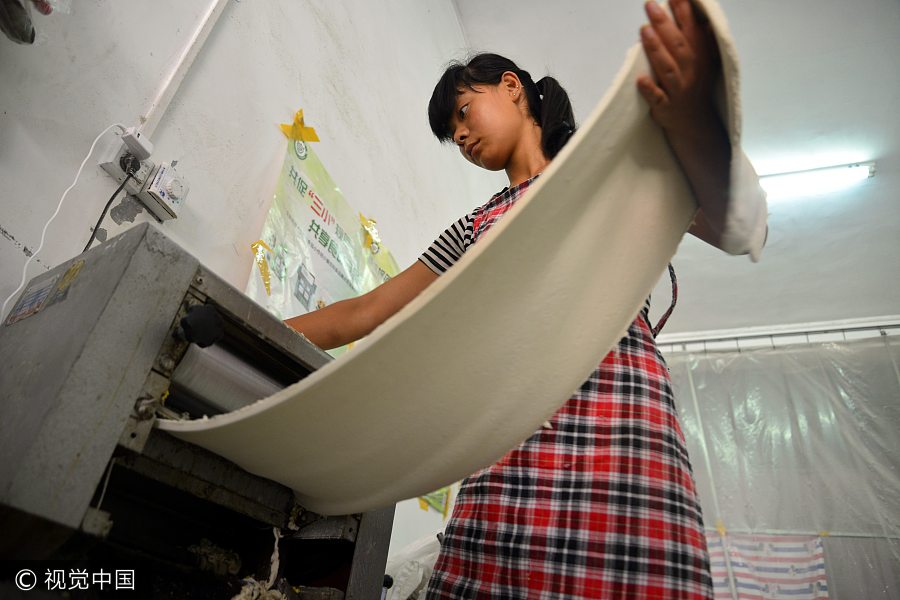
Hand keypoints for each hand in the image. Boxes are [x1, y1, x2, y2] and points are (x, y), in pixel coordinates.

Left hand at [637, 0, 720, 137]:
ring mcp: (678, 89)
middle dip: (664, 24)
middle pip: (677, 45)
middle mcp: (690, 71)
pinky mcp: (666, 107)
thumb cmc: (694, 85)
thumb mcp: (703, 60)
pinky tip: (640, 80)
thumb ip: (699, 38)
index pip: (691, 29)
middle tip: (650, 6)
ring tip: (644, 30)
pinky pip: (658, 98)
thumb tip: (697, 14)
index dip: (683, 11)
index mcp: (699, 56)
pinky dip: (649, 89)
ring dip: (656, 50)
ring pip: (667, 68)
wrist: (695, 122)